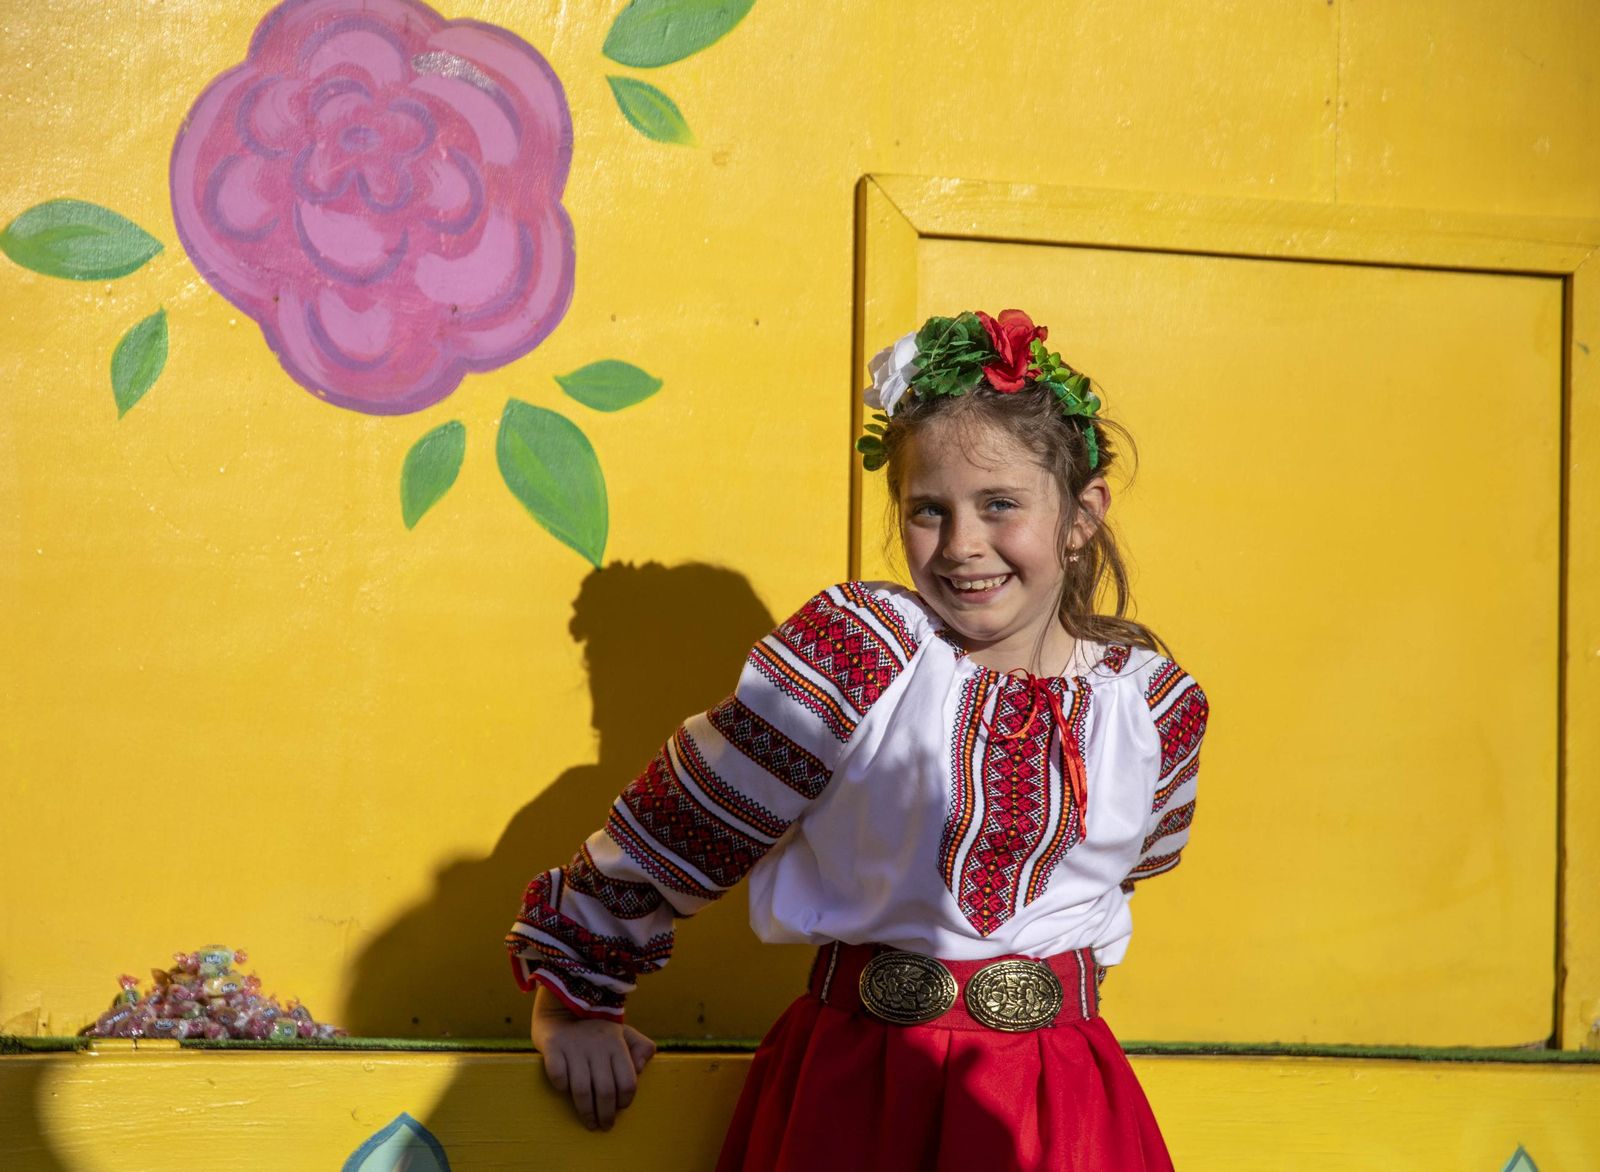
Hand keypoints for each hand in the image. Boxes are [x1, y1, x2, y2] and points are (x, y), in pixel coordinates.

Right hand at [529, 985, 656, 1130]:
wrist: (562, 1007)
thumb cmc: (597, 1031)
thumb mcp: (623, 1034)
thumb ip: (640, 1048)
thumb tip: (640, 1069)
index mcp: (616, 1044)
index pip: (627, 1081)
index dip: (625, 1101)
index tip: (619, 1109)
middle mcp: (597, 1045)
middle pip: (605, 1090)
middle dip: (606, 1114)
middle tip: (605, 1126)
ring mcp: (574, 1046)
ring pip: (581, 1089)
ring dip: (586, 1112)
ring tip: (589, 1123)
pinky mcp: (553, 1046)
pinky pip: (558, 1074)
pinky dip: (561, 1087)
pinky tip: (564, 1092)